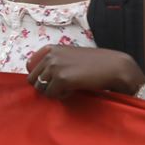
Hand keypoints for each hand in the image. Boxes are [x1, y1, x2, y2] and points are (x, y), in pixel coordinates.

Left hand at [26, 45, 144, 99]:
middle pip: (32, 79)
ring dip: (53, 91)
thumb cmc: (94, 64)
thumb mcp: (70, 57)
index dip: (38, 76)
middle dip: (45, 86)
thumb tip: (37, 79)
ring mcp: (54, 67)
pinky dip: (61, 96)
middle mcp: (50, 56)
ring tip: (69, 88)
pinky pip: (52, 95)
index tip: (51, 80)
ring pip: (41, 88)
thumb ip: (54, 62)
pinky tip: (74, 90)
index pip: (29, 66)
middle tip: (62, 87)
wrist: (115, 67)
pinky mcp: (61, 79)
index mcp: (51, 49)